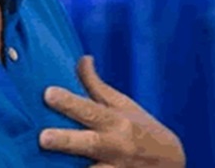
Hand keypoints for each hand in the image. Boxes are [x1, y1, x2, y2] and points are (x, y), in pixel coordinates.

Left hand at [39, 56, 184, 167]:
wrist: (171, 164)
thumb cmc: (140, 128)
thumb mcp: (121, 104)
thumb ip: (96, 84)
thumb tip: (83, 57)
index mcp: (115, 121)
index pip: (89, 109)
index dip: (69, 102)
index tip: (48, 93)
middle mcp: (116, 146)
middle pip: (89, 144)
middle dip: (66, 141)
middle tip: (42, 138)